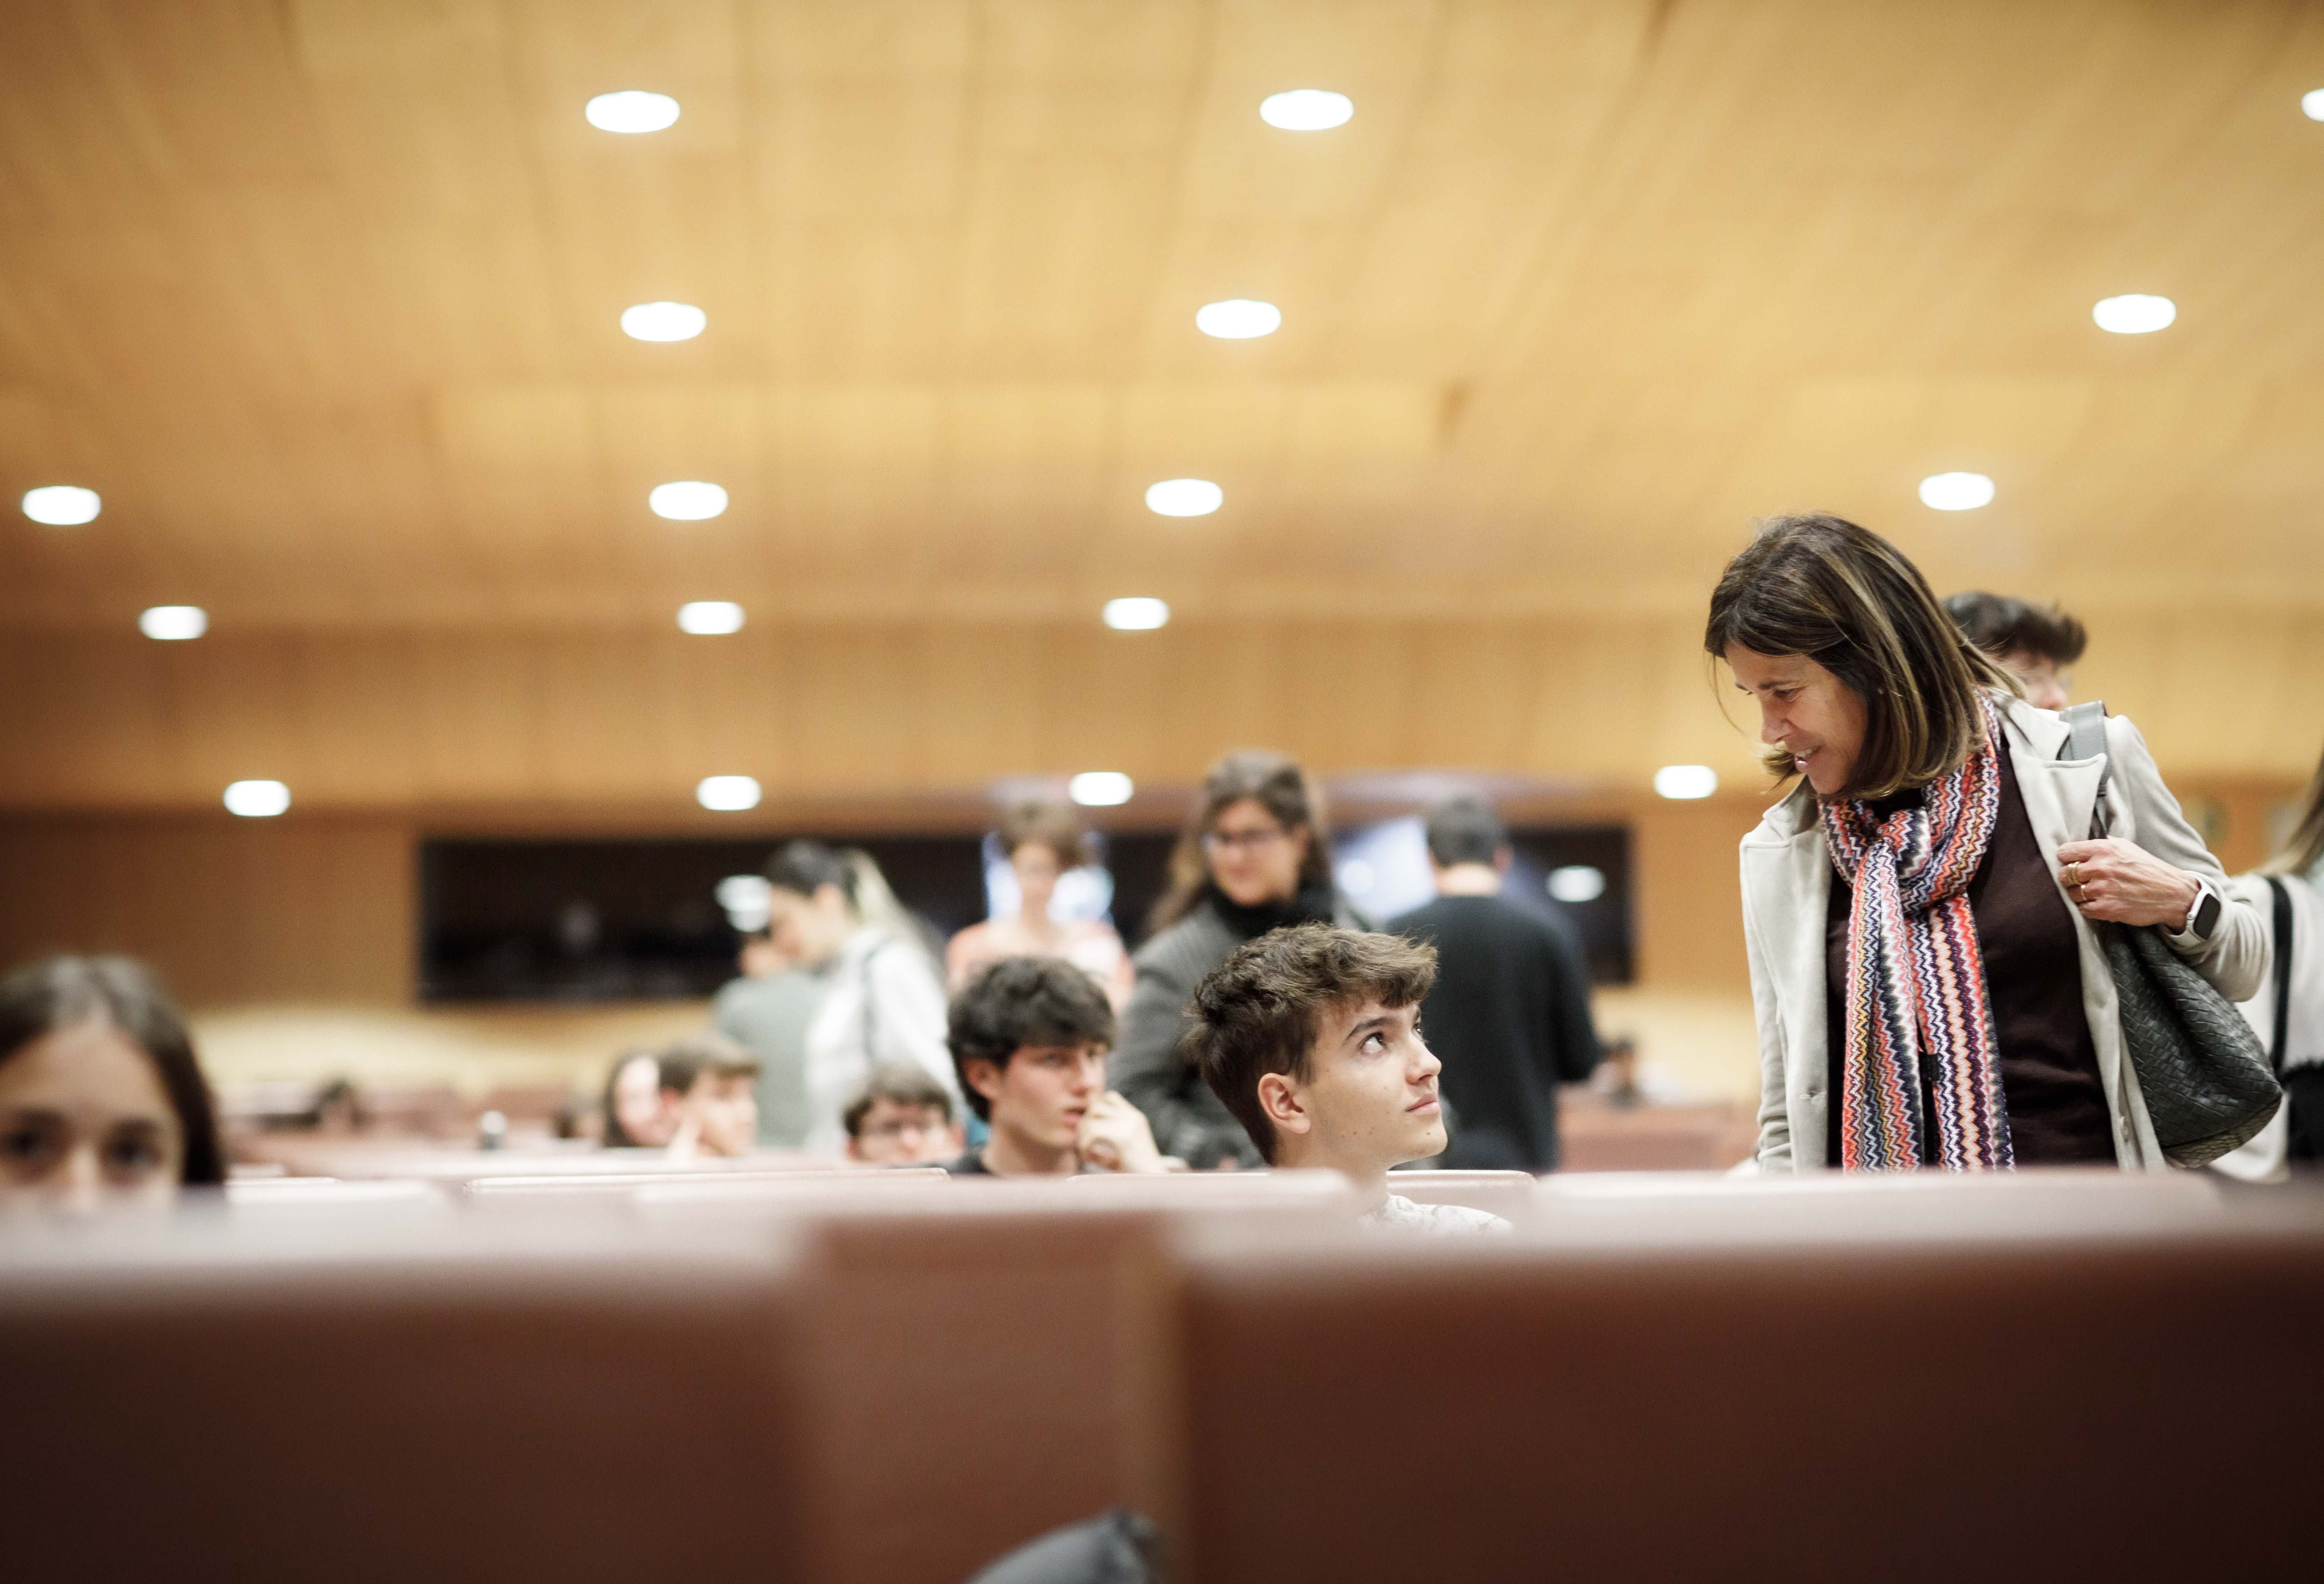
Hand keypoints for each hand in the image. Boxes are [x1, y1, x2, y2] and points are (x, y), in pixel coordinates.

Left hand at [1076, 1091, 1165, 1174]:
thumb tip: (1082, 1137)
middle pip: (1096, 1105)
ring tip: (1086, 1153)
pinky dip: (1084, 1146)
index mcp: (1135, 1117)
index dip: (1093, 1110)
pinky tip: (1088, 1159)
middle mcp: (1133, 1117)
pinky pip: (1093, 1134)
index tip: (1089, 1130)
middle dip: (1084, 1123)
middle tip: (1083, 1143)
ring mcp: (1129, 1125)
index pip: (1110, 1097)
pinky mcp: (1124, 1138)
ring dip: (1082, 1136)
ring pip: (1092, 1119)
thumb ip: (1107, 1139)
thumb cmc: (1137, 1171)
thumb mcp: (1123, 1150)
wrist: (1155, 1182)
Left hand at [2054, 838, 2199, 927]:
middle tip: (2081, 881)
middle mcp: (2099, 868)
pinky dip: (2087, 908)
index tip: (2071, 863)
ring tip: (2093, 893)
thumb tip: (2081, 846)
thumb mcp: (2127, 847)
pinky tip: (2099, 903)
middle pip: (2063, 875)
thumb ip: (2102, 845)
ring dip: (2078, 895)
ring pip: (2071, 893)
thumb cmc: (2149, 869)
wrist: (2173, 893)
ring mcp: (2101, 889)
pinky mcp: (2105, 909)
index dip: (2065, 859)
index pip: (2064, 852)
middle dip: (2069, 879)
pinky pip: (2082, 909)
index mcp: (2103, 849)